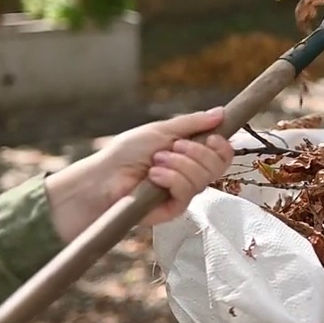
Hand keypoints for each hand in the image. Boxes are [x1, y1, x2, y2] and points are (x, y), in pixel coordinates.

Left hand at [45, 108, 235, 242]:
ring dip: (179, 164)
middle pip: (217, 165)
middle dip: (197, 152)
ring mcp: (183, 193)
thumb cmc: (124, 154)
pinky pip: (187, 192)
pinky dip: (171, 179)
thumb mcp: (160, 130)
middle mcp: (190, 175)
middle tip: (173, 147)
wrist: (100, 178)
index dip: (222, 146)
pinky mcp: (174, 209)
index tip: (212, 137)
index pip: (221, 155)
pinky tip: (153, 176)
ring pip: (203, 178)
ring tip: (155, 162)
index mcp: (190, 155)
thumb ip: (192, 123)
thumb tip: (221, 113)